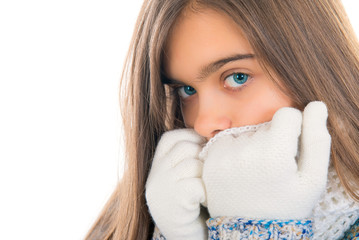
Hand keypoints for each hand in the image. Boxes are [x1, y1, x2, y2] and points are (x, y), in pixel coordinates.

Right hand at [146, 129, 207, 239]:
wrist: (184, 239)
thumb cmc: (190, 205)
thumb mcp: (182, 177)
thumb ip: (188, 157)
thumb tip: (212, 137)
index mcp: (156, 164)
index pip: (172, 138)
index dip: (193, 139)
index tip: (205, 151)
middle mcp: (155, 173)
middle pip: (185, 147)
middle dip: (203, 156)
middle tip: (210, 172)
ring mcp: (162, 186)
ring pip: (193, 164)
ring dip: (207, 176)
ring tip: (209, 189)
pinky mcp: (174, 200)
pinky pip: (197, 184)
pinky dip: (207, 192)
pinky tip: (206, 202)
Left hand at [202, 101, 330, 219]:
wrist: (249, 231)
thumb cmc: (286, 205)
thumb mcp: (312, 179)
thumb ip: (317, 140)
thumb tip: (316, 105)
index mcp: (273, 151)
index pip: (287, 114)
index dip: (294, 129)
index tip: (291, 148)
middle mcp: (244, 148)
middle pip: (265, 124)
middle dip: (272, 139)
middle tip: (272, 167)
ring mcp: (223, 153)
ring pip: (246, 131)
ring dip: (253, 144)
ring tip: (255, 171)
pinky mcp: (209, 158)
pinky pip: (228, 141)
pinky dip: (236, 150)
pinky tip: (240, 170)